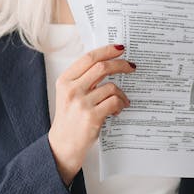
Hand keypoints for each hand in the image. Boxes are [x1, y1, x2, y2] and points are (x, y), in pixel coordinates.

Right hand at [48, 42, 135, 184]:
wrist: (63, 145)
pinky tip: (117, 110)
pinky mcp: (92, 117)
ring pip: (111, 87)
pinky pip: (114, 102)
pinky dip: (120, 104)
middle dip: (120, 65)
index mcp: (65, 80)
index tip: (119, 49)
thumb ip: (83, 79)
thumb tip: (107, 63)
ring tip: (122, 101)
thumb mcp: (69, 94)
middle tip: (131, 67)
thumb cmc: (69, 118)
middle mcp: (71, 89)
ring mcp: (81, 103)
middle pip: (102, 67)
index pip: (88, 58)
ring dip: (121, 93)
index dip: (106, 50)